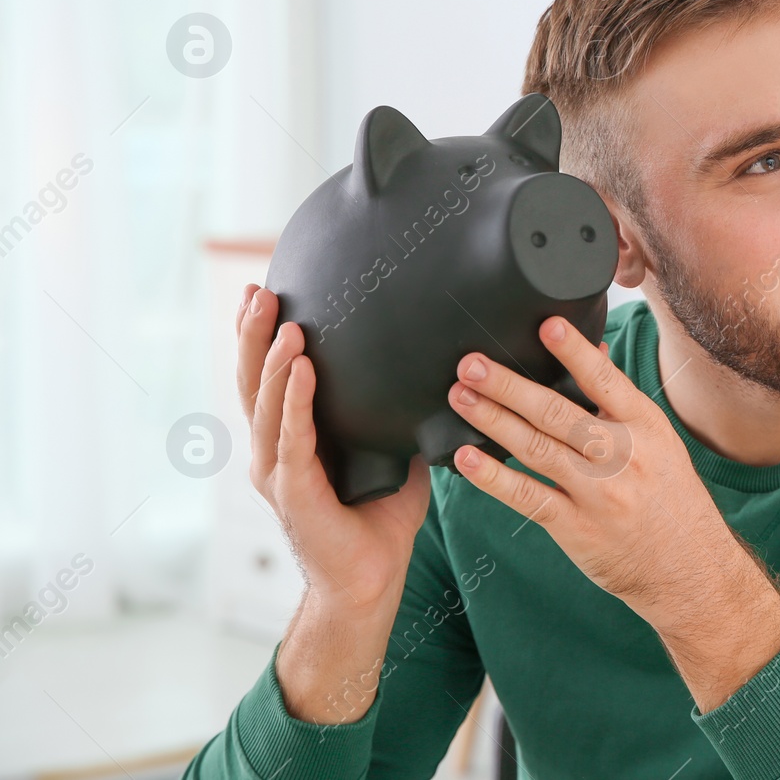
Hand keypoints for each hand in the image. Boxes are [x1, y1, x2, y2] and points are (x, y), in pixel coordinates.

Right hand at [236, 283, 431, 720]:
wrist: (371, 581)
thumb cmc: (380, 517)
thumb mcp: (391, 450)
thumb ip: (396, 412)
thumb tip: (434, 366)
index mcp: (290, 439)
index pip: (269, 378)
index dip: (263, 337)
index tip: (264, 291)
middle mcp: (273, 451)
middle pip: (254, 382)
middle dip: (254, 335)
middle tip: (260, 290)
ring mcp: (278, 473)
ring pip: (267, 405)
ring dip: (274, 360)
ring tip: (284, 321)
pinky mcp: (295, 494)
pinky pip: (293, 438)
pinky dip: (296, 400)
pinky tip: (302, 368)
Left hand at [447, 317, 779, 709]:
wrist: (691, 570)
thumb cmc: (672, 500)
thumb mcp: (661, 443)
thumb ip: (620, 403)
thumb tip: (592, 351)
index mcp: (646, 426)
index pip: (605, 380)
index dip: (573, 352)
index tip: (545, 325)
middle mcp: (622, 455)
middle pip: (557, 413)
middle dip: (509, 386)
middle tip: (471, 363)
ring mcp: (597, 494)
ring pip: (536, 449)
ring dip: (492, 420)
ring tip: (460, 398)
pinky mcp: (576, 528)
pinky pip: (527, 497)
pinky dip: (493, 478)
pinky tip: (467, 459)